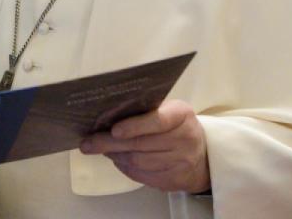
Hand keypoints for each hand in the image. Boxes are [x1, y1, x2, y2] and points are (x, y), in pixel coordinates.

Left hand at [80, 99, 209, 192]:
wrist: (203, 156)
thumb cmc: (177, 127)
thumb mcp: (169, 111)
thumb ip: (145, 111)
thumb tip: (107, 117)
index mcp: (182, 114)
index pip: (158, 120)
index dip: (135, 126)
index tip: (114, 130)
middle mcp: (185, 138)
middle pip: (141, 144)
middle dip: (110, 143)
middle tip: (88, 143)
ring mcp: (181, 162)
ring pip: (139, 161)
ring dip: (115, 155)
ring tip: (102, 149)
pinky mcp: (174, 180)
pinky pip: (142, 175)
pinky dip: (125, 167)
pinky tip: (117, 159)